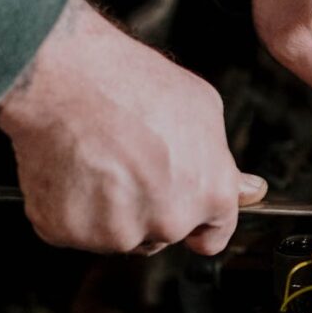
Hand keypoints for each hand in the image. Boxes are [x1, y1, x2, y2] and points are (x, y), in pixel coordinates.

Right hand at [0, 0, 266, 254]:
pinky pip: (73, 230)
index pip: (213, 236)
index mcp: (210, 193)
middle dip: (150, 206)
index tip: (183, 207)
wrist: (62, 76)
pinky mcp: (68, 232)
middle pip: (163, 233)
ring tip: (98, 157)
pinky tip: (73, 168)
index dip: (198, 221)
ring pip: (116, 234)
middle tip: (129, 159)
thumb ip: (222, 160)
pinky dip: (69, 208)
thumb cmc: (130, 83)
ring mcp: (117, 232)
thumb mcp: (201, 107)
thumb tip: (249, 189)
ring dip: (108, 209)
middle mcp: (169, 221)